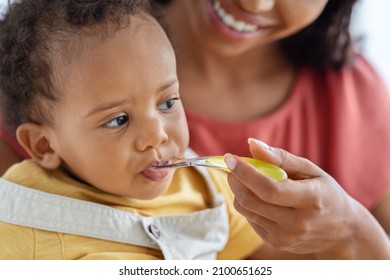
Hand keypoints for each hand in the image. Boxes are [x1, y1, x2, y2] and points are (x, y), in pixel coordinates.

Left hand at [224, 138, 389, 258]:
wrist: (341, 231)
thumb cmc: (325, 193)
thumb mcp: (310, 170)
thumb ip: (281, 157)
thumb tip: (252, 144)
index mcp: (310, 200)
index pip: (269, 189)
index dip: (245, 173)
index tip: (230, 158)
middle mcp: (297, 223)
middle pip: (252, 200)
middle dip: (235, 179)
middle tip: (232, 165)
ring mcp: (286, 237)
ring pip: (246, 210)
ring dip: (238, 191)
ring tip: (245, 178)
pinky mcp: (277, 243)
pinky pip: (250, 219)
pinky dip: (247, 204)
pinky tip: (257, 196)